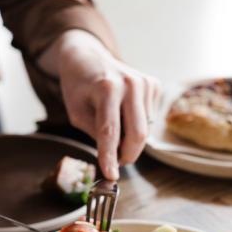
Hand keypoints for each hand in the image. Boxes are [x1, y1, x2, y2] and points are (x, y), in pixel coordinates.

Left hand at [38, 30, 161, 179]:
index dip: (110, 157)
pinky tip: (125, 110)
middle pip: (137, 134)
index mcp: (106, 88)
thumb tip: (115, 158)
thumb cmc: (79, 86)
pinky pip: (150, 119)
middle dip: (127, 154)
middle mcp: (130, 83)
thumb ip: (95, 134)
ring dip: (130, 137)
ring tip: (114, 123)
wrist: (88, 56)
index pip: (110, 131)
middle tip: (116, 161)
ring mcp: (146, 82)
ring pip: (145, 129)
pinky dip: (137, 123)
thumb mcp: (76, 112)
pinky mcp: (154, 84)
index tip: (111, 175)